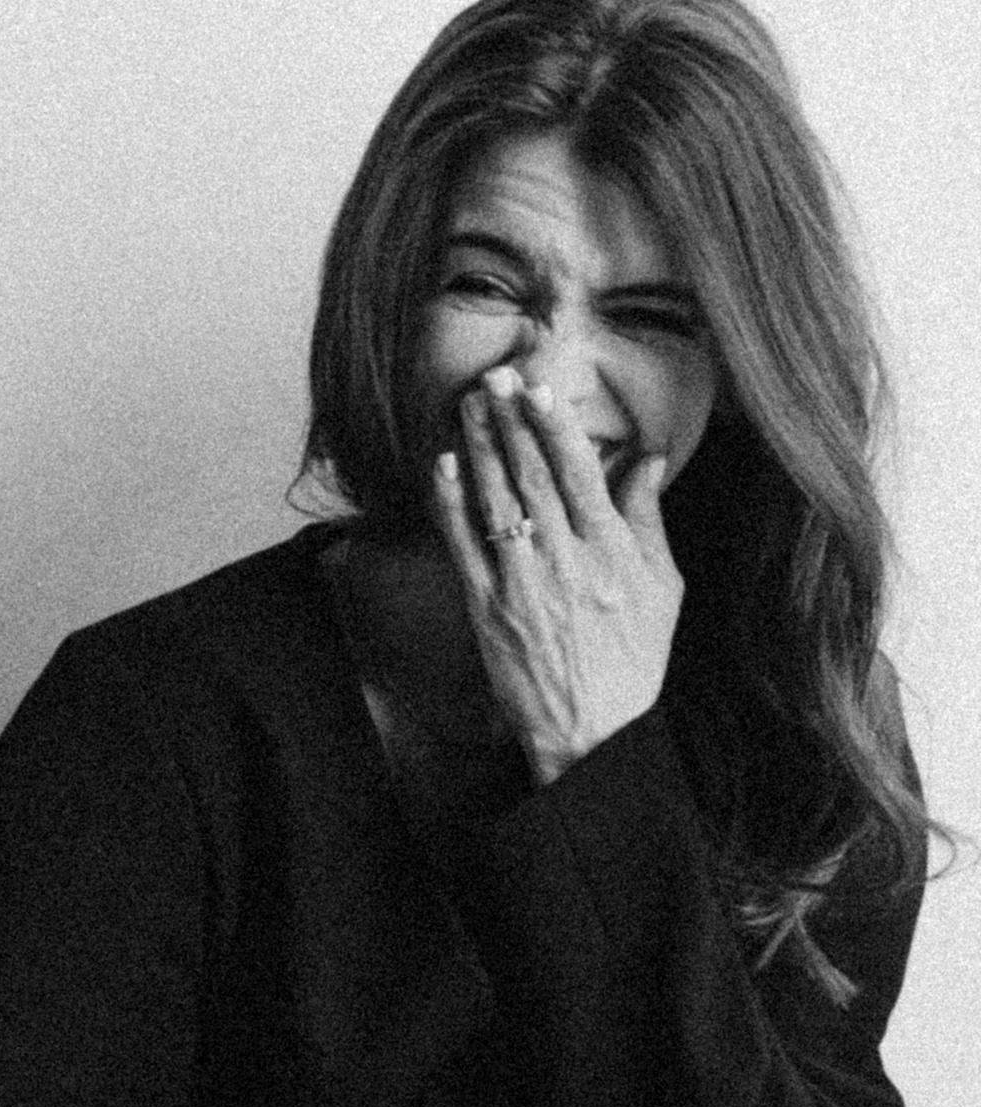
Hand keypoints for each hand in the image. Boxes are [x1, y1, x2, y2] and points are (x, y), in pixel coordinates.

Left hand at [433, 366, 684, 785]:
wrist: (590, 729)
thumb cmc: (632, 659)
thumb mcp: (663, 587)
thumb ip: (648, 520)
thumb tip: (649, 459)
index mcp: (610, 551)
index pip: (579, 473)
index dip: (555, 426)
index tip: (539, 389)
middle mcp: (564, 560)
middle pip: (531, 476)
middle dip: (510, 422)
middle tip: (493, 377)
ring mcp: (520, 583)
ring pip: (496, 500)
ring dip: (479, 447)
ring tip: (468, 405)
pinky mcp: (486, 607)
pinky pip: (464, 545)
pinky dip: (452, 503)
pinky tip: (443, 466)